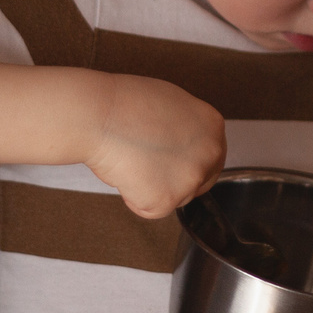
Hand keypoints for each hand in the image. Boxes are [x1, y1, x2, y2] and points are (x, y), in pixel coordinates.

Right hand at [85, 74, 225, 218]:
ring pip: (175, 198)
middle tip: (148, 168)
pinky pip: (150, 209)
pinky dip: (133, 198)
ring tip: (132, 161)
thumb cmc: (125, 103)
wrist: (100, 115)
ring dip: (153, 188)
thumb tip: (181, 144)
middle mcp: (210, 153)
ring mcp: (190, 178)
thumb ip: (187, 127)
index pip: (212, 158)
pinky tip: (125, 174)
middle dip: (175, 181)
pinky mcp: (167, 200)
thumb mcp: (171, 104)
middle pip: (199, 182)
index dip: (188, 163)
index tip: (173, 165)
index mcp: (212, 126)